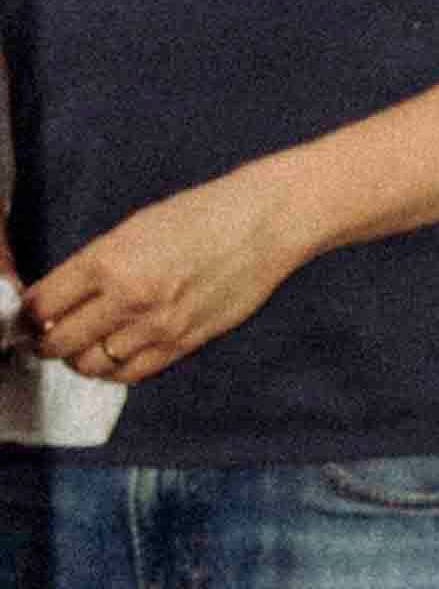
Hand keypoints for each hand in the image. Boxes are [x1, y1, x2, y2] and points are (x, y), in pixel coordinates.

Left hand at [25, 161, 305, 380]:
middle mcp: (127, 299)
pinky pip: (133, 373)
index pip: (44, 305)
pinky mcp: (184, 344)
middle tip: (45, 338)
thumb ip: (96, 265)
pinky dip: (114, 370)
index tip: (28, 317)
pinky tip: (113, 356)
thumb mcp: (132, 229)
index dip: (27, 316)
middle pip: (61, 343)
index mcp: (107, 260)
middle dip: (45, 343)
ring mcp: (157, 326)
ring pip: (93, 365)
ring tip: (81, 348)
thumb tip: (62, 299)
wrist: (261, 225)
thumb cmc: (199, 215)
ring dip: (80, 360)